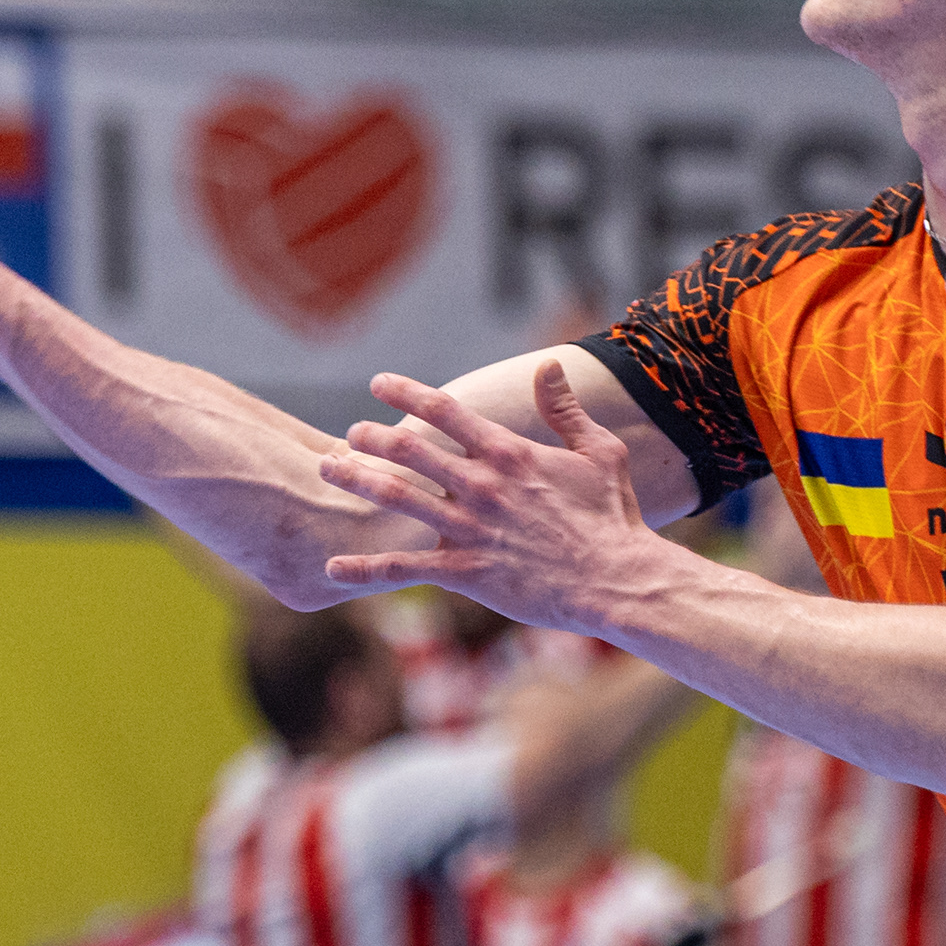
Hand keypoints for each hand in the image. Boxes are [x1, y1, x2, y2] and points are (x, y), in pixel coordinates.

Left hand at [319, 362, 654, 628]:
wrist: (618, 581)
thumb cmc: (613, 517)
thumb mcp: (599, 452)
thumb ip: (566, 409)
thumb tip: (548, 365)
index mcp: (508, 453)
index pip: (444, 410)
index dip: (405, 393)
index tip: (378, 383)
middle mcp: (481, 485)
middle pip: (408, 450)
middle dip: (369, 438)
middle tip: (346, 435)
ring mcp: (469, 529)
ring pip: (396, 498)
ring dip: (356, 481)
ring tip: (327, 470)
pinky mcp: (465, 572)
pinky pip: (404, 569)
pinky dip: (365, 569)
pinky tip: (332, 569)